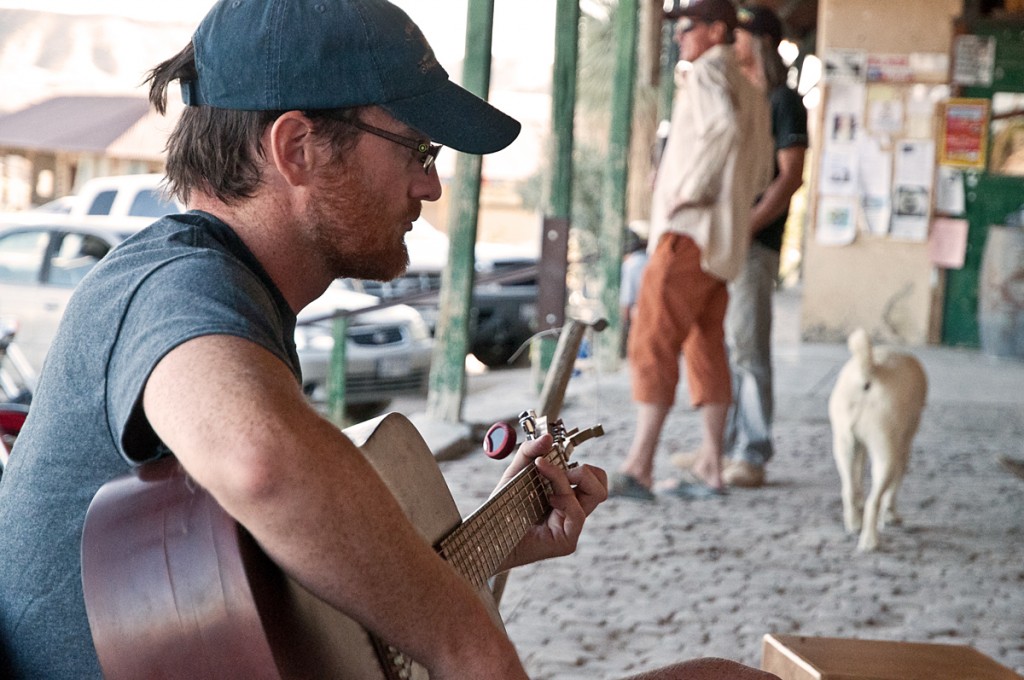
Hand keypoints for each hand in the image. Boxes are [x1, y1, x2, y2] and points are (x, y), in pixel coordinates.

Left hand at [493, 434, 607, 570]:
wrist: (488, 535)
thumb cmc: (502, 507)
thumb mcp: (515, 473)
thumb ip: (529, 452)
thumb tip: (548, 438)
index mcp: (566, 496)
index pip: (594, 479)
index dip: (583, 467)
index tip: (553, 461)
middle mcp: (572, 511)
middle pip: (600, 486)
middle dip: (584, 472)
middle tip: (561, 471)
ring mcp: (572, 526)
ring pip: (594, 496)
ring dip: (568, 481)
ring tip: (547, 483)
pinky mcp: (567, 541)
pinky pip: (578, 514)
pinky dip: (565, 500)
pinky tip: (548, 498)